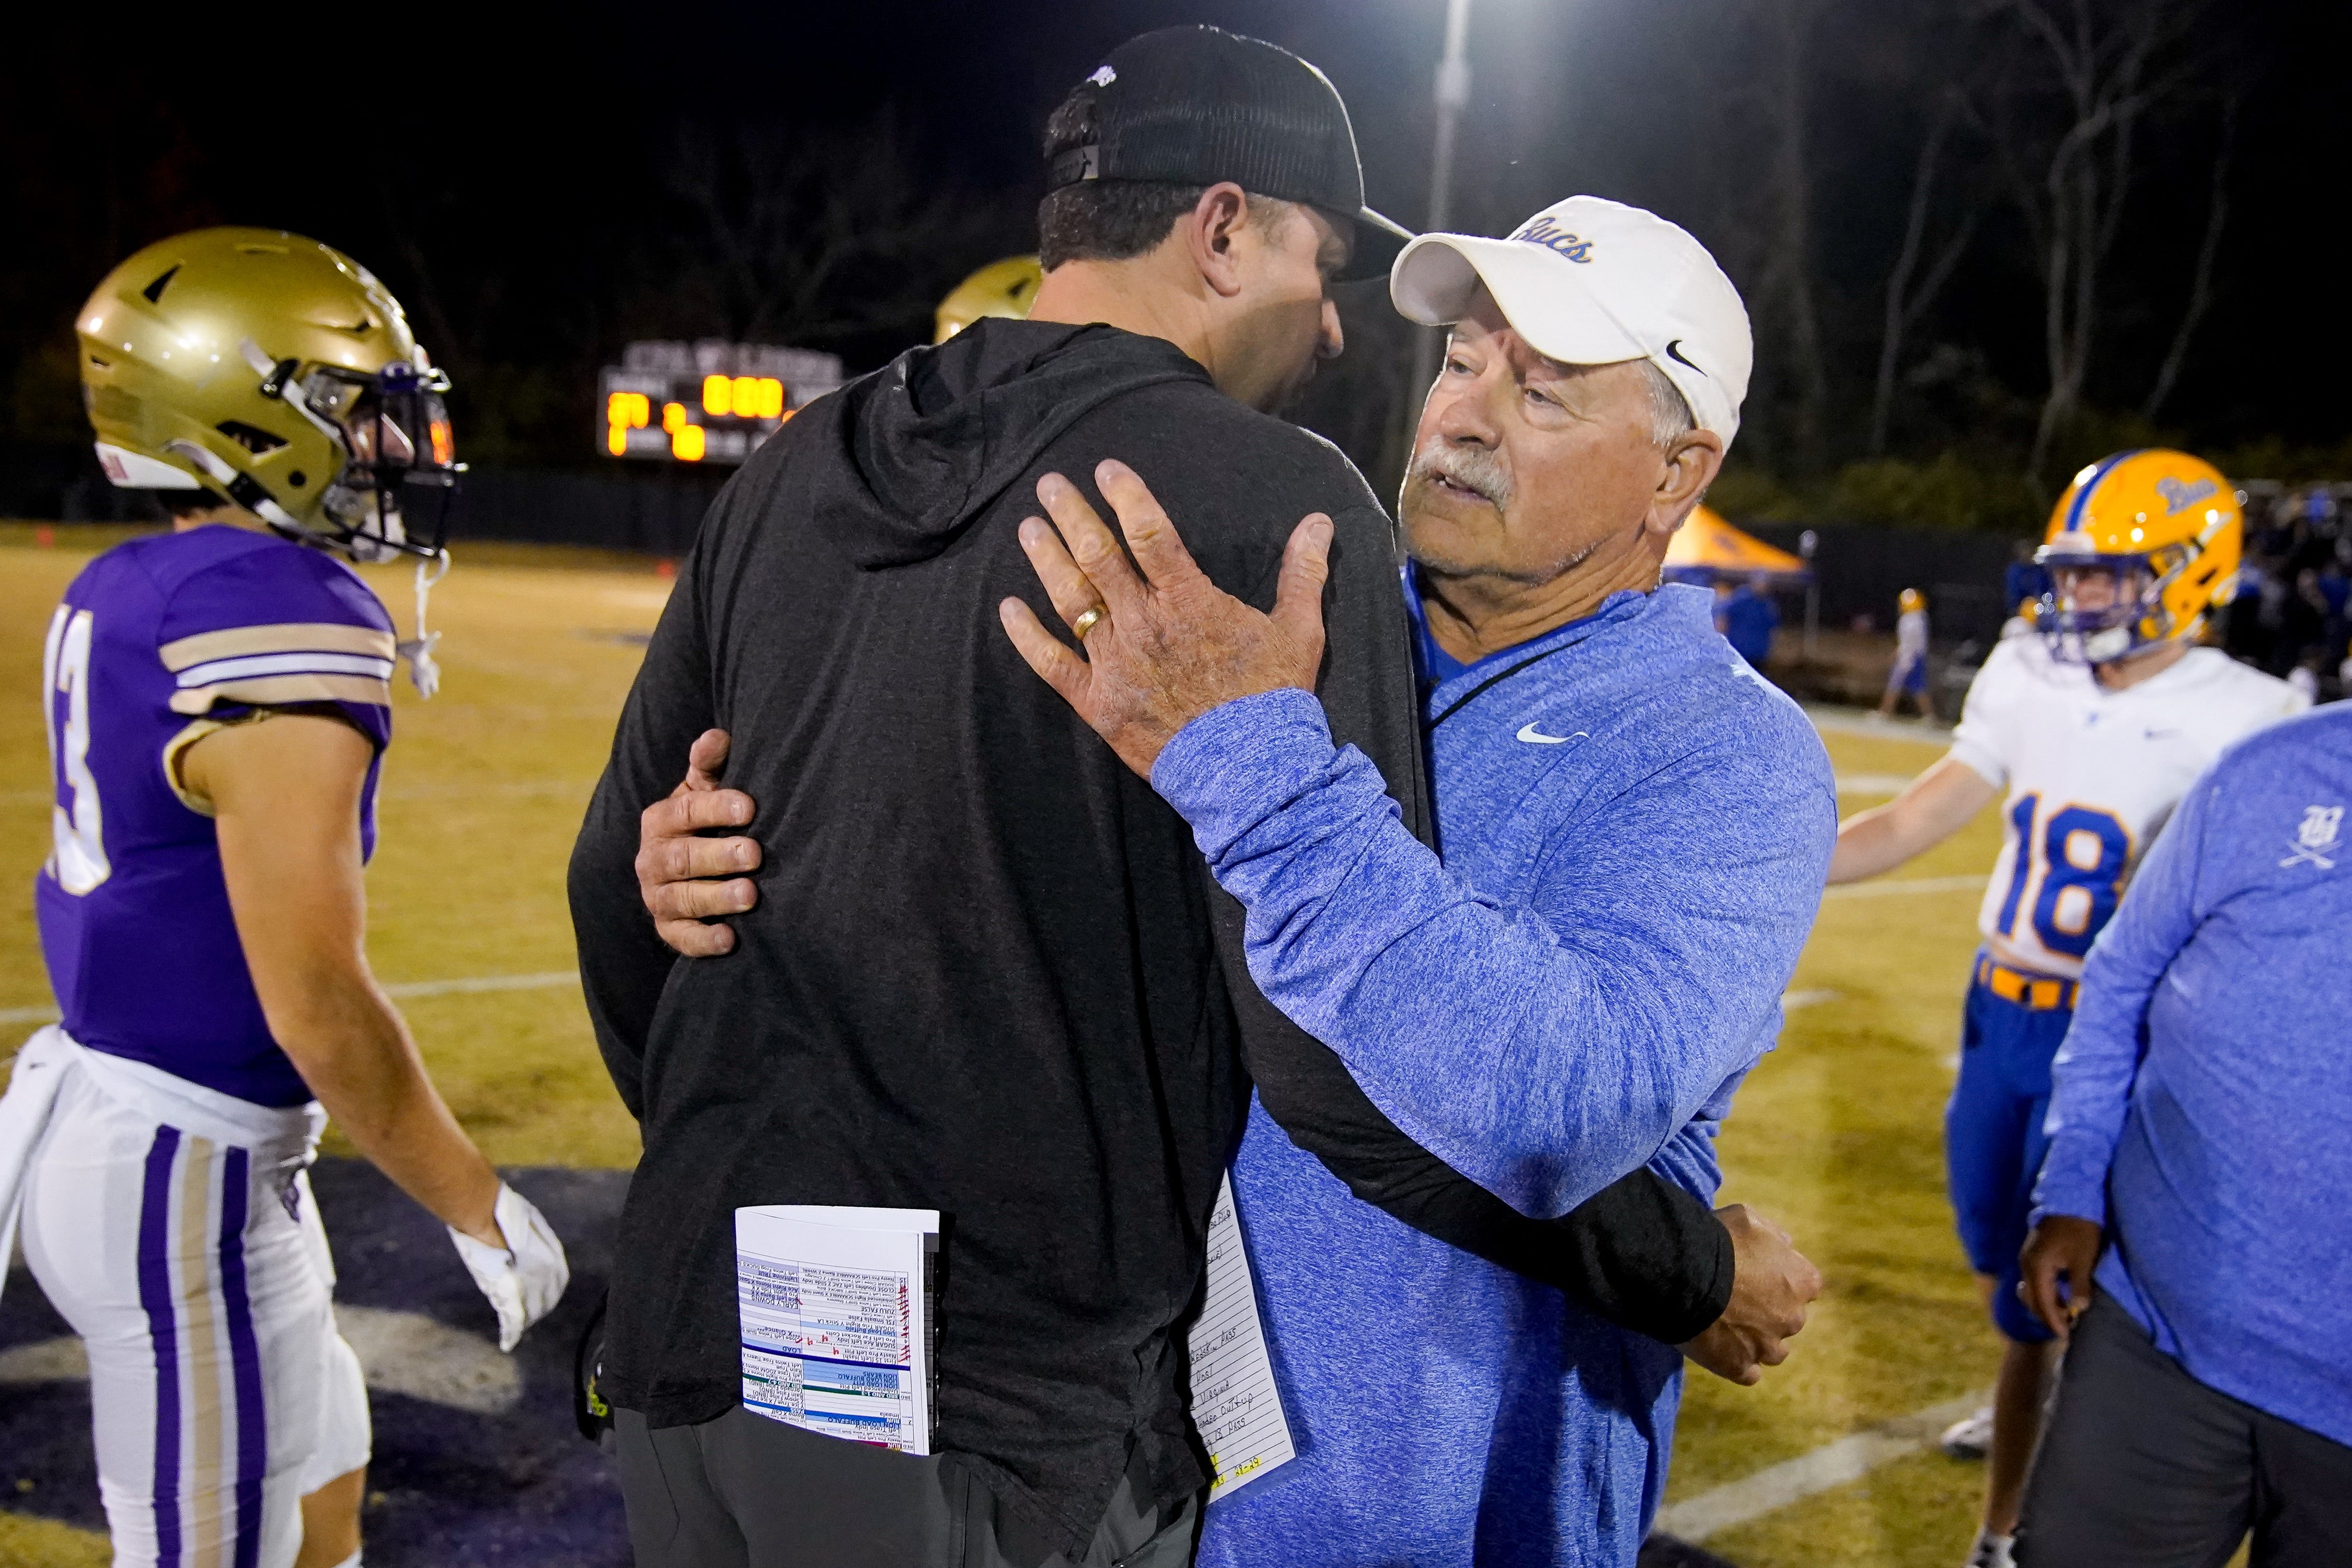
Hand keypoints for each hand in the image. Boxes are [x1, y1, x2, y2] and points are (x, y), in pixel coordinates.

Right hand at [448, 1183, 570, 1351]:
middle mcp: (548, 1276)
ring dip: (524, 1320)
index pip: (555, 1287)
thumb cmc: (504, 1215)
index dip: (546, 1295)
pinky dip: (510, 1333)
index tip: (539, 1301)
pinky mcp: (509, 1294)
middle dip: (536, 1310)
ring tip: (517, 1327)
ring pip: (530, 1313)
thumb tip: (529, 1254)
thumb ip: (534, 1245)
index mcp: (555, 1260)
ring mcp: (529, 1286)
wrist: (485, 1215)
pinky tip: (508, 1343)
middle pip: (544, 1303)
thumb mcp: (529, 1227)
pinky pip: (512, 1319)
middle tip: (527, 1316)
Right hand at [635, 727, 761, 955]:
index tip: (751, 807)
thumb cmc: (705, 822)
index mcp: (660, 820)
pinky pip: (681, 938)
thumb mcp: (704, 791)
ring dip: (716, 898)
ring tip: (751, 895)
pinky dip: (704, 941)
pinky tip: (730, 940)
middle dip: (719, 855)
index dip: (716, 809)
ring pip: (682, 899)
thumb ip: (709, 766)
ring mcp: (657, 897)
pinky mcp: (667, 929)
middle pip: (682, 858)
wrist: (687, 871)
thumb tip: (717, 736)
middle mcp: (651, 859)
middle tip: (754, 853)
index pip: (685, 813)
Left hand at [997, 460, 1332, 778]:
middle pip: (1099, 556)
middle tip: (1050, 484)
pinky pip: (1053, 664)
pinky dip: (1026, 636)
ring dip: (1046, 559)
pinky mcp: (1098, 703)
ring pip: (1071, 600)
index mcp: (1189, 600)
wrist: (1252, 771)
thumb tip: (1320, 522)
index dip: (1126, 495)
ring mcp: (1116, 663)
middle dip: (1072, 514)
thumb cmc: (1274, 698)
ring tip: (1028, 528)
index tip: (1106, 469)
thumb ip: (1303, 572)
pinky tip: (1007, 607)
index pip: (1150, 533)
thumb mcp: (1299, 630)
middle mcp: (1144, 623)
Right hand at [1679, 1205, 1822, 1385]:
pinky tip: (1719, 1350)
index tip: (1760, 1275)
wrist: (1685, 1275)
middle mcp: (1793, 1318)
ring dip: (1757, 1341)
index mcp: (1802, 1281)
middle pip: (1788, 1319)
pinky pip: (1746, 1373)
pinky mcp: (1740, 1367)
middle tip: (1736, 1298)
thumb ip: (1773, 1234)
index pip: (1806, 1285)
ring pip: (1772, 1351)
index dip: (1783, 1280)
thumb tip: (1785, 1244)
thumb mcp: (1749, 1218)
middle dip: (1769, 1311)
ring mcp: (1768, 1347)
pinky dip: (1737, 1363)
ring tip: (1726, 1326)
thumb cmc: (1719, 1240)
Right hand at [2019, 1214, 2102, 1340]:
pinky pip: (2035, 1281)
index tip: (2067, 1336)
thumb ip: (2079, 1285)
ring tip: (2067, 1314)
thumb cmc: (2079, 1228)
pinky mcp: (2033, 1254)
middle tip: (2068, 1329)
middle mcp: (2027, 1264)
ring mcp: (2028, 1258)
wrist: (2070, 1198)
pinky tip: (2062, 1296)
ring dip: (2047, 1306)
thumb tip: (2079, 1308)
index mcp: (2037, 1267)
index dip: (2054, 1322)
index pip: (2042, 1303)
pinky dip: (2046, 1293)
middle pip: (2033, 1300)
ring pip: (2032, 1291)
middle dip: (2049, 1317)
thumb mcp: (2083, 1258)